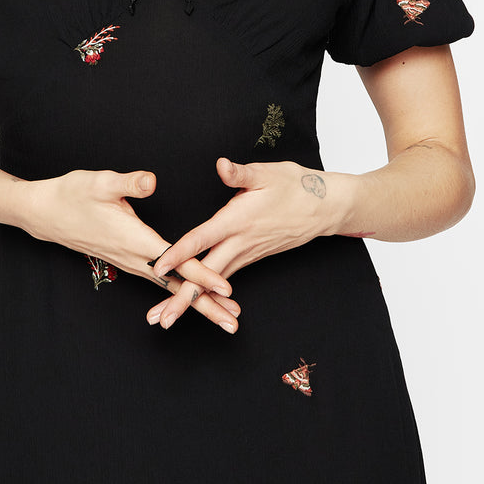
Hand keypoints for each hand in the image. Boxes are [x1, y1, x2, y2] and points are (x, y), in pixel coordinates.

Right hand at [20, 167, 240, 333]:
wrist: (46, 213)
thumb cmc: (72, 194)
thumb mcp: (99, 182)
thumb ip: (128, 183)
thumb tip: (151, 181)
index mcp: (134, 239)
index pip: (176, 261)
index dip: (202, 274)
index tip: (226, 289)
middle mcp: (134, 257)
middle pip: (177, 286)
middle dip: (207, 306)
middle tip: (233, 324)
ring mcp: (130, 262)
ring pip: (169, 287)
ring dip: (197, 304)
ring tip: (224, 318)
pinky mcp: (128, 260)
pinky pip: (159, 282)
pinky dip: (178, 295)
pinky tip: (192, 301)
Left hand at [145, 159, 339, 326]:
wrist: (324, 208)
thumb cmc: (295, 187)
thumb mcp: (267, 173)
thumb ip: (240, 173)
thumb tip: (220, 165)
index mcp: (238, 221)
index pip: (202, 239)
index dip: (179, 253)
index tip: (158, 267)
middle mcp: (240, 243)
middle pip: (206, 276)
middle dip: (182, 298)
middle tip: (160, 318)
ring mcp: (246, 254)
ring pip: (214, 284)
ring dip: (191, 301)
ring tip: (167, 318)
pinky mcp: (251, 257)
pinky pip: (225, 280)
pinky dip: (210, 297)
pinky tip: (196, 306)